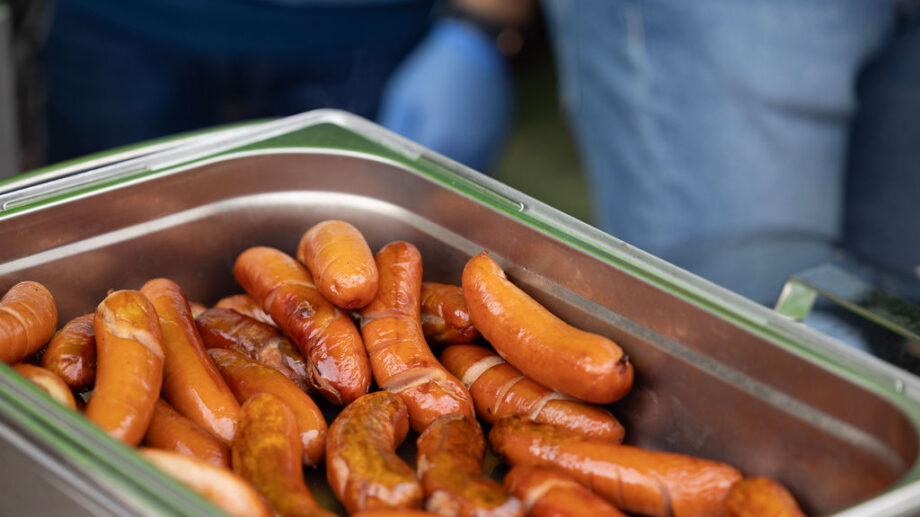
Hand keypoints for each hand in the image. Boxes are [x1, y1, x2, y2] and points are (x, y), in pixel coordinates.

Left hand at [378, 18, 511, 172]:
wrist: (476, 49)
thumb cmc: (434, 71)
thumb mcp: (404, 97)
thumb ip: (396, 131)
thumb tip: (388, 158)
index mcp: (439, 138)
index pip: (421, 178)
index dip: (409, 185)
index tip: (399, 188)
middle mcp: (466, 147)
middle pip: (446, 183)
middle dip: (430, 184)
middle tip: (415, 183)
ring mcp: (486, 144)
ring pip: (466, 177)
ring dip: (452, 177)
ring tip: (437, 171)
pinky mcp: (498, 139)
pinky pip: (482, 164)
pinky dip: (468, 164)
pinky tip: (457, 154)